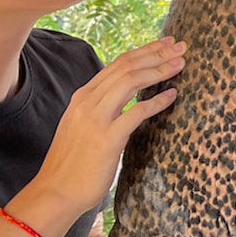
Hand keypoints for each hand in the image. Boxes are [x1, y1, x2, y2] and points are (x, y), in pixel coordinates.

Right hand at [17, 36, 185, 227]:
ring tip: (180, 64)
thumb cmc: (72, 164)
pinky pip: (137, 112)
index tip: (165, 44)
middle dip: (157, 53)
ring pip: (131, 81)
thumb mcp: (81, 127)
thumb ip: (99, 110)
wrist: (55, 192)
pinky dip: (157, 101)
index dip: (144, 51)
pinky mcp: (107, 138)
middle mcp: (87, 102)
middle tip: (180, 46)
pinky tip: (172, 96)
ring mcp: (96, 119)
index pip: (118, 64)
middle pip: (127, 66)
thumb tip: (125, 101)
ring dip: (159, 69)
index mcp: (82, 97)